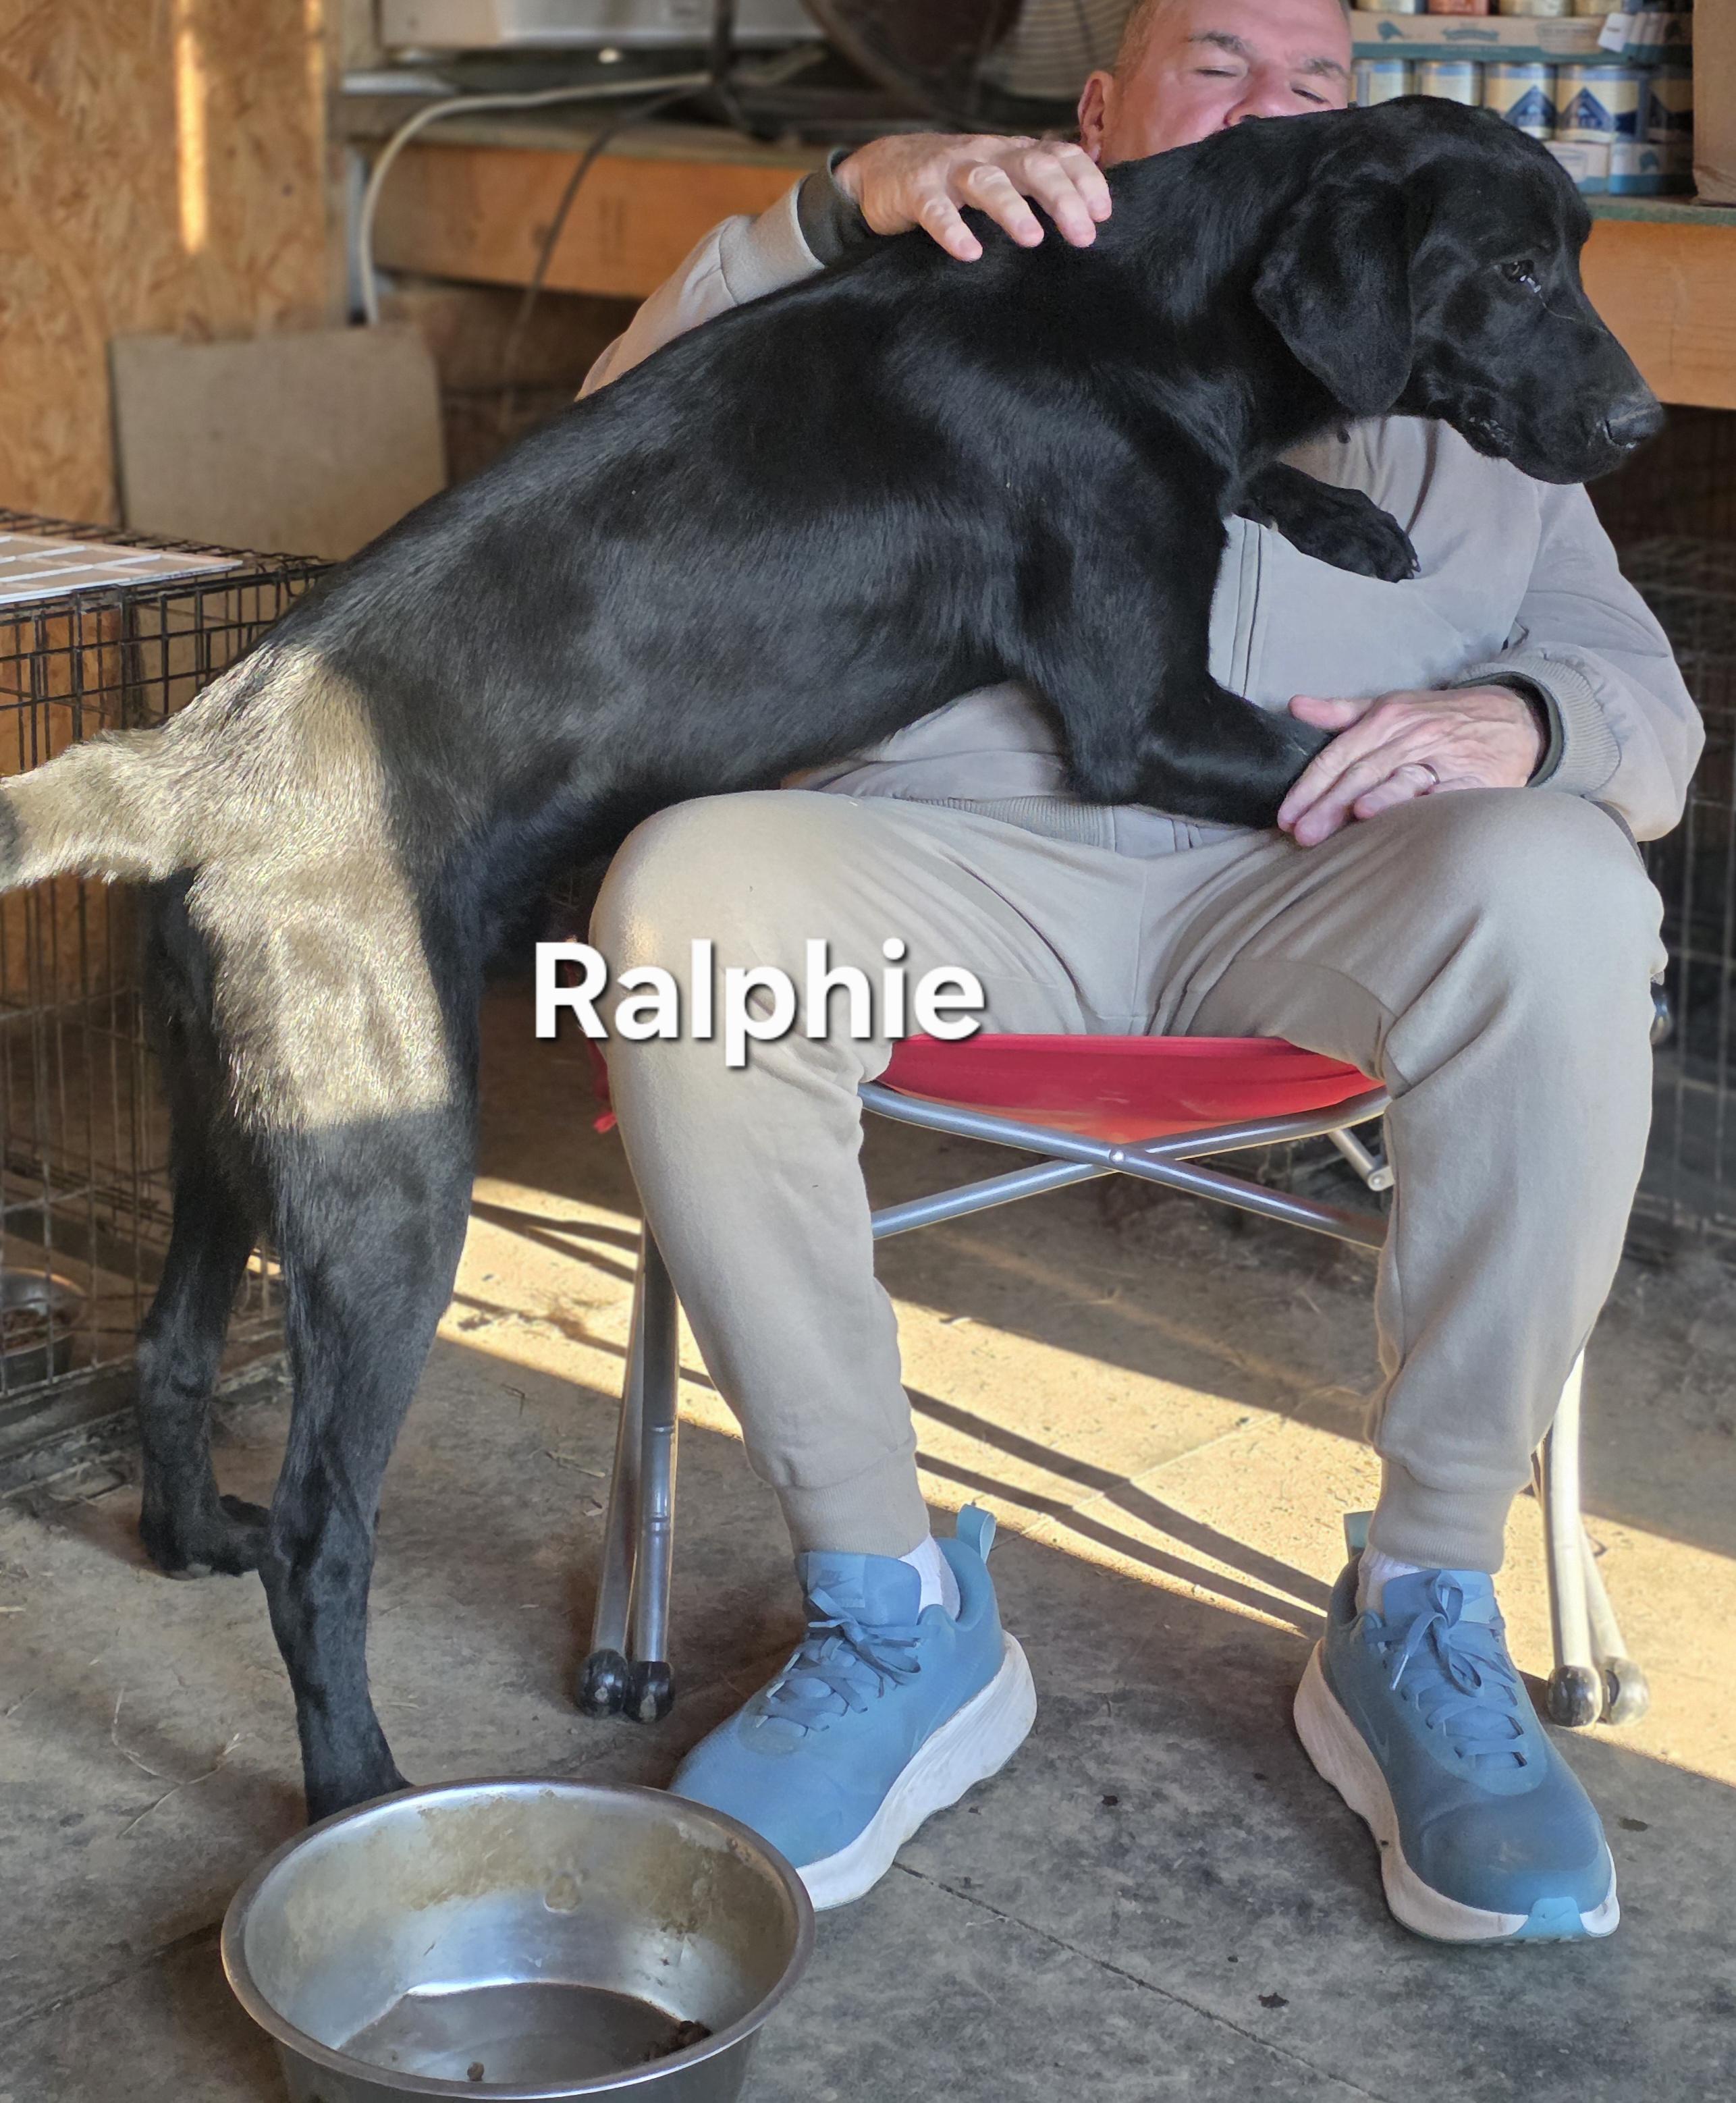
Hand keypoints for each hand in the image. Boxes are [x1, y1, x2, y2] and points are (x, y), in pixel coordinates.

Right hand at [832, 132, 1111, 261]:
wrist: (880, 171)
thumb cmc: (951, 184)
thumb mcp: (997, 178)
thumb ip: (1032, 190)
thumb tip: (1084, 221)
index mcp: (1011, 153)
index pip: (1058, 154)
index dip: (1085, 179)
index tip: (1104, 213)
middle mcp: (987, 155)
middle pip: (1032, 165)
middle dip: (1061, 198)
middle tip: (1083, 235)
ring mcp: (950, 170)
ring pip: (987, 180)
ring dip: (1012, 208)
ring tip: (1033, 239)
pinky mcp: (916, 191)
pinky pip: (937, 209)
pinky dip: (953, 230)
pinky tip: (970, 253)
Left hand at [1276, 686, 1544, 847]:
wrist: (1511, 718)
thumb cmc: (1438, 717)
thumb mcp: (1388, 706)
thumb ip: (1341, 712)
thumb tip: (1295, 707)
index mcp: (1385, 718)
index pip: (1337, 755)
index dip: (1309, 786)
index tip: (1286, 815)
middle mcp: (1410, 736)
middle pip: (1362, 772)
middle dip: (1330, 804)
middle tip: (1302, 834)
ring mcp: (1440, 757)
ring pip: (1400, 779)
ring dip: (1375, 800)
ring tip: (1351, 818)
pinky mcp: (1470, 779)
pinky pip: (1442, 794)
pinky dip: (1423, 805)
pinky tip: (1407, 819)